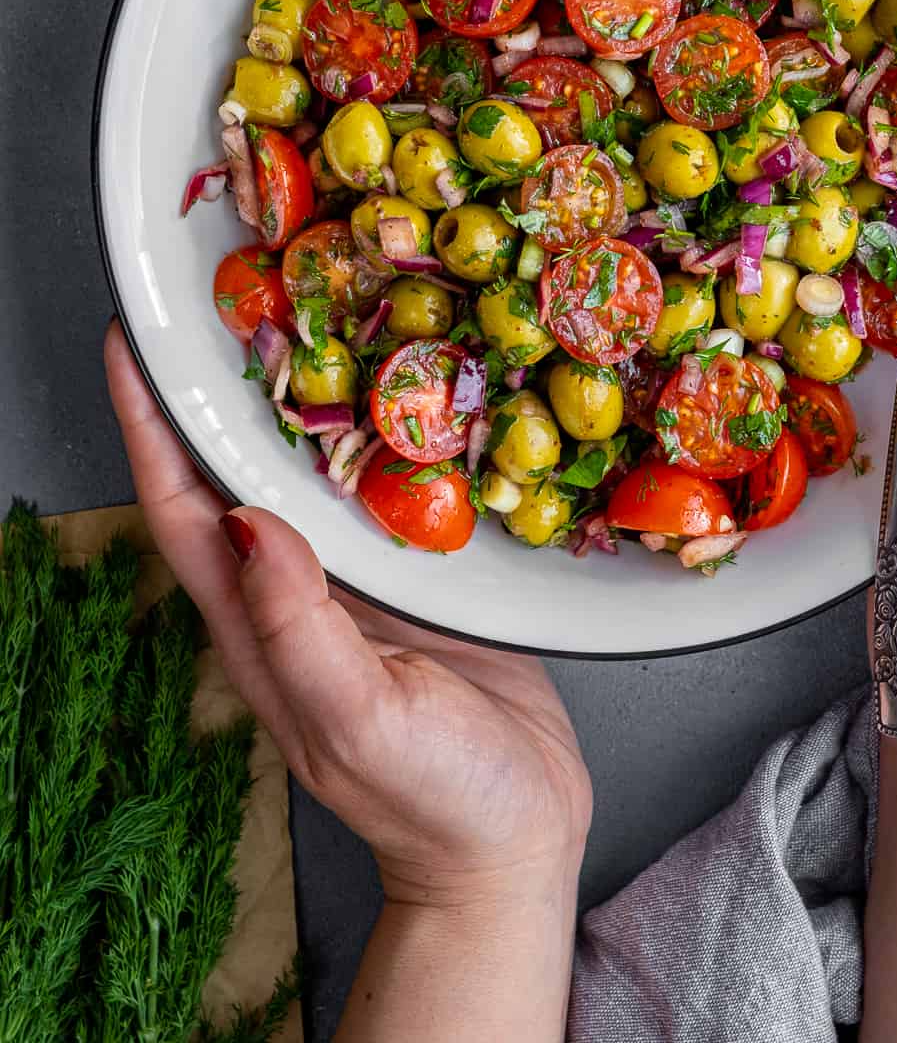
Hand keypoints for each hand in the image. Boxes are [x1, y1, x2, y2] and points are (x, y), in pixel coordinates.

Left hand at [105, 326, 591, 908]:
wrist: (514, 846)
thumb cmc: (434, 804)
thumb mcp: (360, 723)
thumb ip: (301, 633)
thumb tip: (250, 524)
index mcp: (261, 627)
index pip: (182, 512)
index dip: (148, 429)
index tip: (130, 350)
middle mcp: (299, 593)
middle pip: (235, 475)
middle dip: (213, 391)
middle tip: (220, 301)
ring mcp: (359, 585)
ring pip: (311, 473)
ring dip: (297, 398)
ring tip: (305, 317)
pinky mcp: (422, 580)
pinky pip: (389, 488)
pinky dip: (385, 431)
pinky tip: (408, 387)